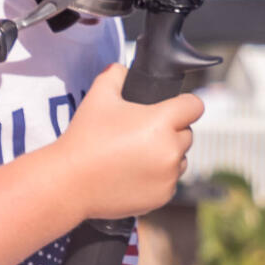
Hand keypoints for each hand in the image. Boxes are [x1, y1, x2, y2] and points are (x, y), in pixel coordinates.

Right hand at [58, 66, 203, 218]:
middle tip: (142, 133)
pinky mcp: (162, 196)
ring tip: (137, 154)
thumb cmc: (85, 137)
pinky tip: (135, 173)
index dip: (183, 104)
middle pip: (186, 133)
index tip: (172, 107)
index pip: (194, 106)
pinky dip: (159, 178)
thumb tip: (122, 68)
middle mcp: (171, 149)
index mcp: (162, 121)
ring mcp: (169, 175)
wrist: (70, 182)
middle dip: (171, 131)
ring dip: (168, 155)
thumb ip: (115, 74)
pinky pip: (170, 181)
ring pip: (180, 158)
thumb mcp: (98, 96)